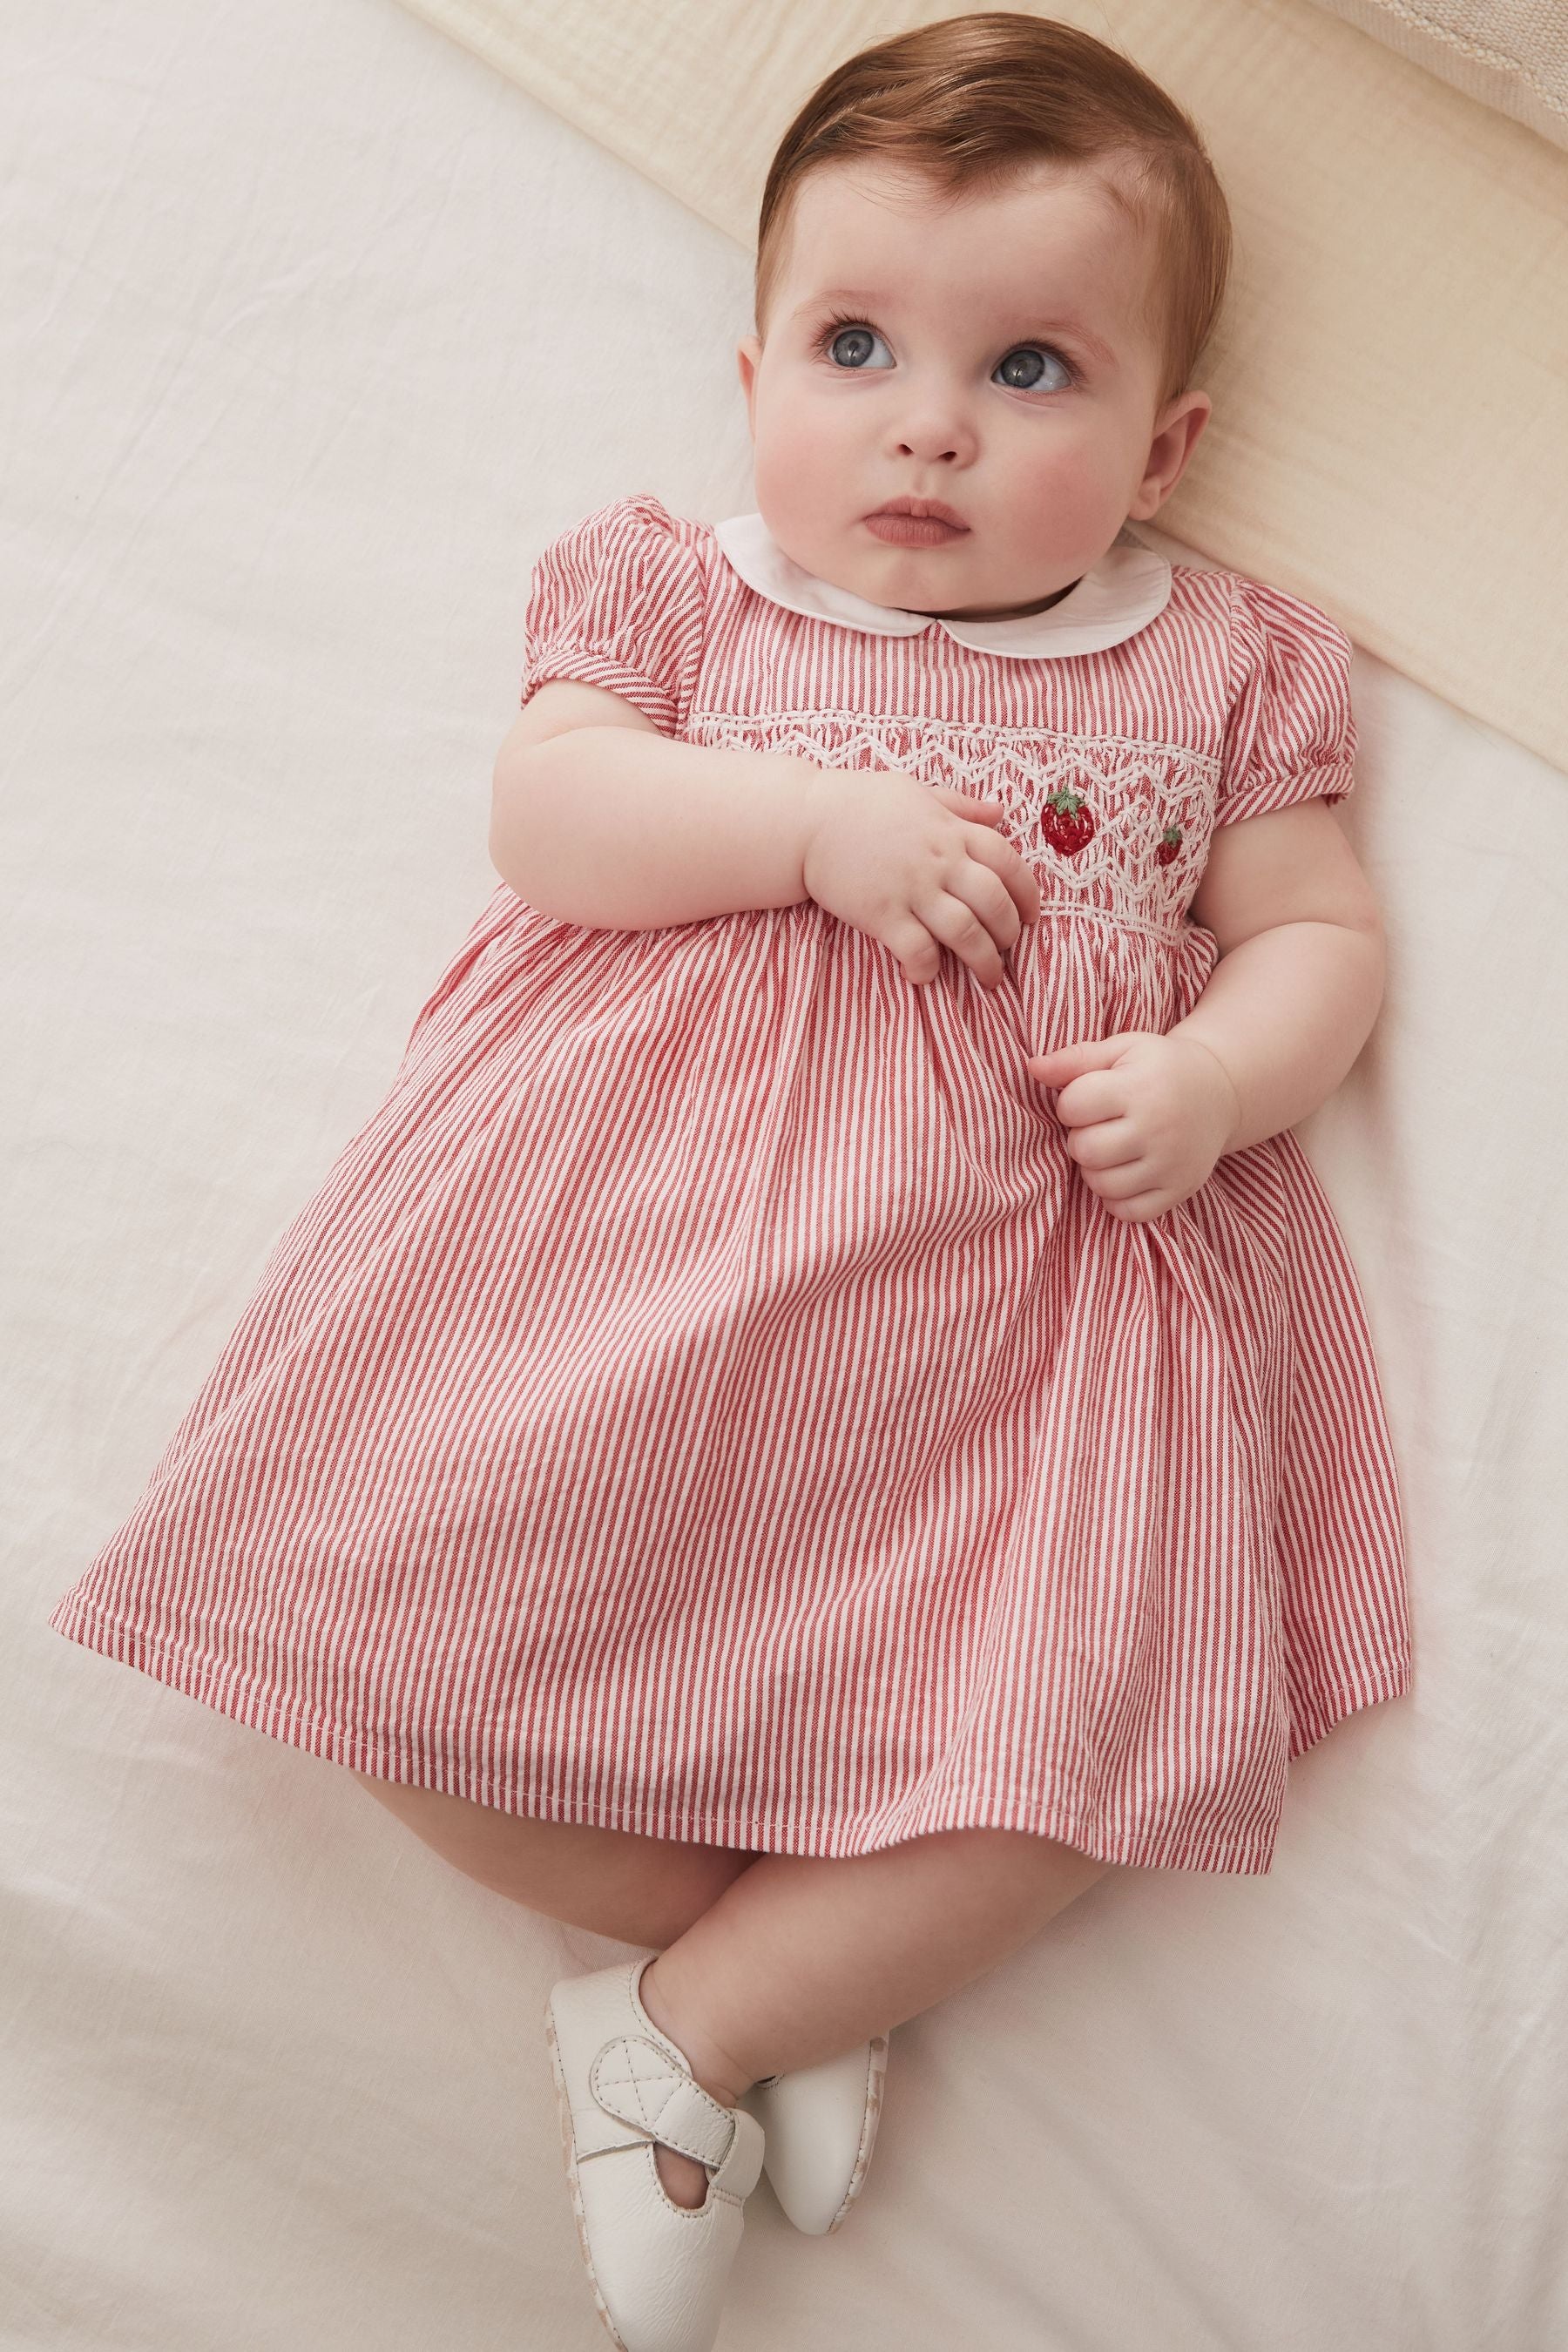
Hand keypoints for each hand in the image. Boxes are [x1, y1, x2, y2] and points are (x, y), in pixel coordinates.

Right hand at [800, 771, 1040, 991]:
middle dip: (1009, 934)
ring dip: (983, 961)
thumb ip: (962, 806)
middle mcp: (939, 860)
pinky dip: (928, 968)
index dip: (1027, 894)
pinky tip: (924, 975)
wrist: (805, 821)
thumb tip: (1002, 811)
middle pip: (994, 903)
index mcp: (952, 830)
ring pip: (965, 932)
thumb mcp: (918, 792)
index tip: (1031, 917)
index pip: (1009, 862)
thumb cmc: (862, 804)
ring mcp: (911, 888)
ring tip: (988, 978)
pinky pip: (917, 949)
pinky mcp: (881, 913)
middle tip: (1008, 952)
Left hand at [1025, 1031, 1241, 1223]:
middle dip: (1080, 1139)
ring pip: (1103, 1185)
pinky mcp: (1180, 1190)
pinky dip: (1116, 1199)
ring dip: (1095, 1170)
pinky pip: (1129, 1212)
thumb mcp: (1121, 1049)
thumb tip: (1032, 1068)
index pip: (1073, 1106)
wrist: (1220, 1090)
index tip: (1087, 1098)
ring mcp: (1172, 1163)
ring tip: (1110, 1149)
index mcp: (1140, 1087)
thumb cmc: (1157, 1068)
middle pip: (1085, 1150)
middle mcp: (1159, 1127)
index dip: (1070, 1103)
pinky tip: (1123, 1173)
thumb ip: (1074, 1059)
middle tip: (1097, 1127)